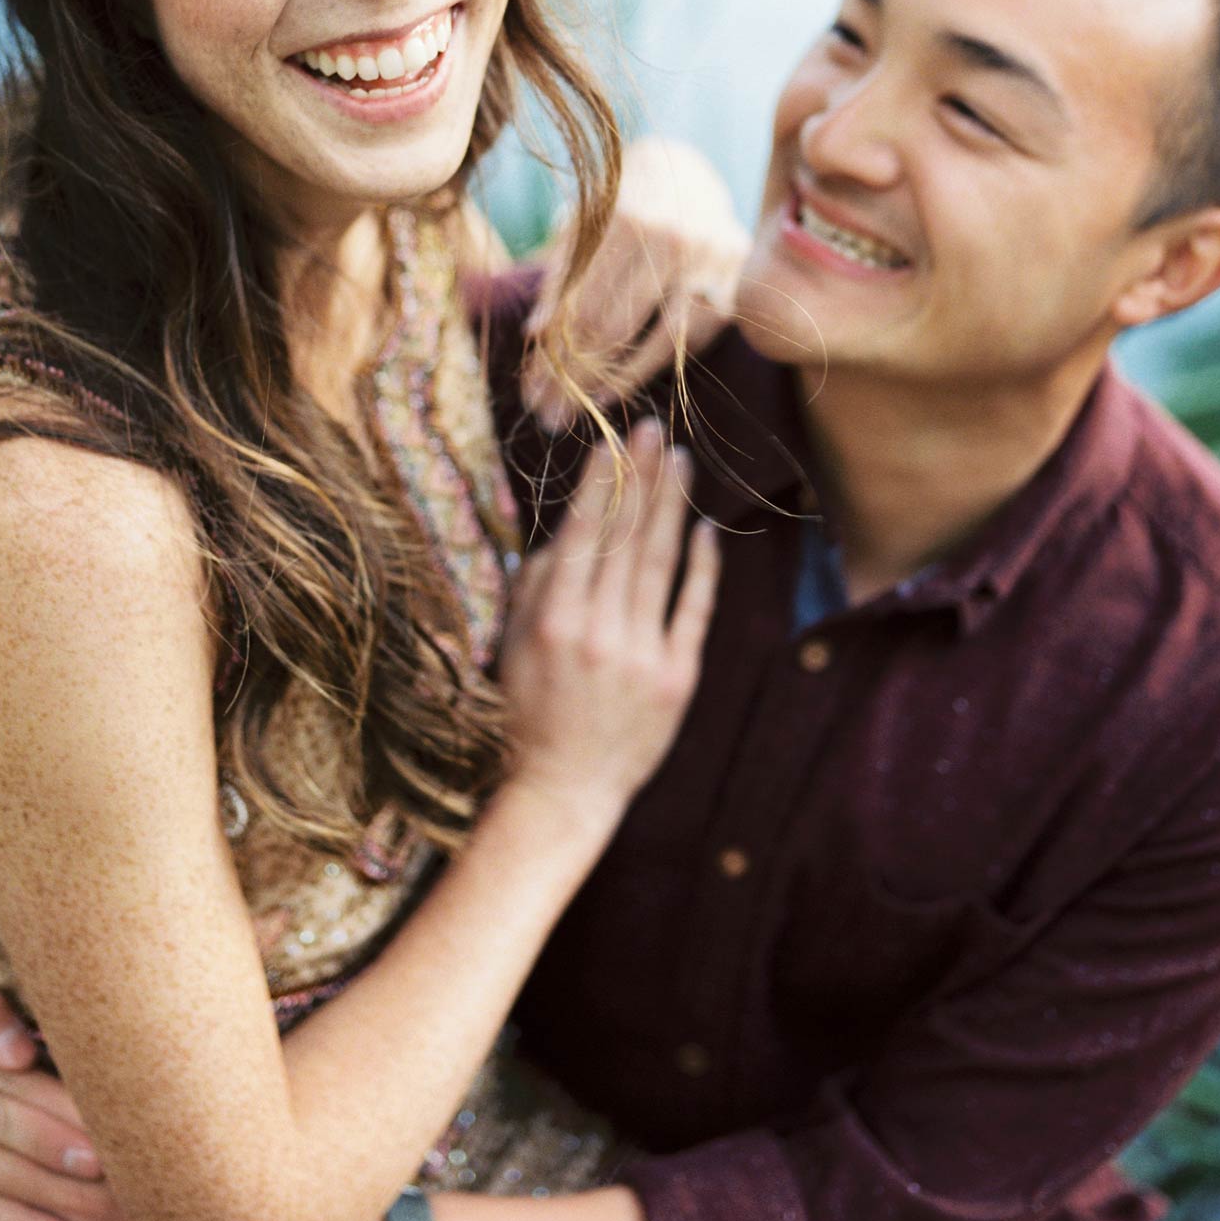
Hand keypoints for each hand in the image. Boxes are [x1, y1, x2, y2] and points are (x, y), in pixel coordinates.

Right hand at [499, 422, 718, 835]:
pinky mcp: (678, 677)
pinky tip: (706, 530)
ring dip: (672, 507)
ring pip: (660, 563)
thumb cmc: (528, 712)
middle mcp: (599, 631)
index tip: (614, 441)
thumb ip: (534, 586)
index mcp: (553, 619)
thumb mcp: (512, 646)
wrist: (565, 788)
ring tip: (681, 463)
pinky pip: (694, 609)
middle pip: (626, 537)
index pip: (583, 533)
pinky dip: (702, 567)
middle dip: (642, 478)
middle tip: (655, 432)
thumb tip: (563, 532)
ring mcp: (642, 654)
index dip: (602, 482)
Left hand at [524, 137, 746, 427]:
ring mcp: (709, 262)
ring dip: (616, 382)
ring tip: (582, 408)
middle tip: (549, 416)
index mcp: (626, 219)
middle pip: (615, 326)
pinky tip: (620, 388)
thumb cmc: (619, 205)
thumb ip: (561, 276)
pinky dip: (656, 366)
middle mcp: (672, 239)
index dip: (553, 355)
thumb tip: (535, 334)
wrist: (687, 175)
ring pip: (659, 341)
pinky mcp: (735, 284)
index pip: (582, 305)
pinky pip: (691, 340)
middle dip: (576, 378)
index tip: (530, 393)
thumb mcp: (581, 227)